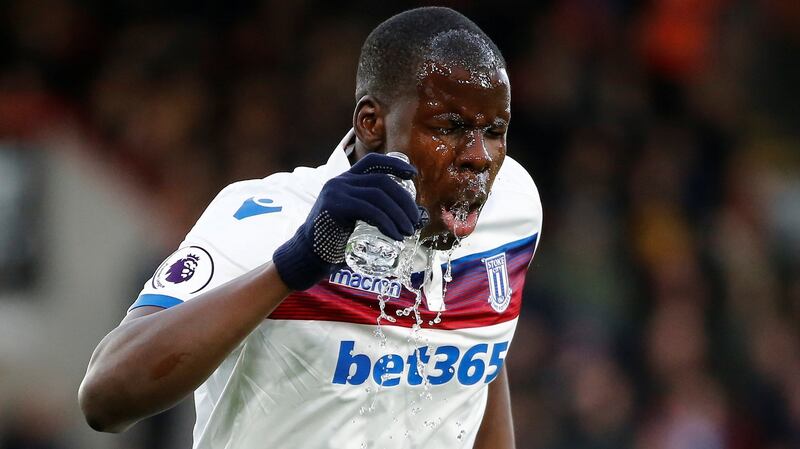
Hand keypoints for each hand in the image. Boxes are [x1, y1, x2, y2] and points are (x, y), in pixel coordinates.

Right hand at [273, 153, 426, 290]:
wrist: (307, 254)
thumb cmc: (335, 239)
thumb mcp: (356, 218)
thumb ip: (375, 210)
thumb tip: (411, 217)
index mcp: (346, 180)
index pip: (373, 162)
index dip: (395, 164)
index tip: (413, 174)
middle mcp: (340, 181)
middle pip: (382, 181)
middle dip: (404, 200)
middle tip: (414, 220)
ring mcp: (336, 192)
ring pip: (378, 195)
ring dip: (399, 214)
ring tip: (407, 231)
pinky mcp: (335, 206)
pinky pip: (370, 210)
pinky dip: (387, 223)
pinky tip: (395, 235)